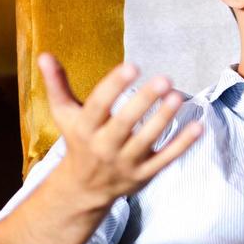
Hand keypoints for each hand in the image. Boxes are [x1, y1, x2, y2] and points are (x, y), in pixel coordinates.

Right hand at [40, 53, 202, 205]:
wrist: (83, 188)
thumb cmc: (78, 141)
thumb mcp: (64, 114)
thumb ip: (58, 84)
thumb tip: (45, 54)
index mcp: (84, 128)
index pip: (98, 105)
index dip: (114, 86)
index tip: (132, 66)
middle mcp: (103, 147)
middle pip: (124, 123)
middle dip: (144, 101)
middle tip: (164, 79)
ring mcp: (125, 163)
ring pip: (146, 140)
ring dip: (163, 119)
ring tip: (177, 96)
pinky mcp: (143, 174)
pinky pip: (165, 159)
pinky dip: (182, 144)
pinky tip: (198, 125)